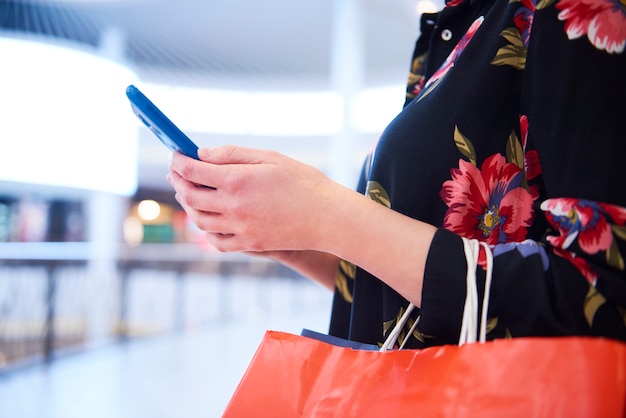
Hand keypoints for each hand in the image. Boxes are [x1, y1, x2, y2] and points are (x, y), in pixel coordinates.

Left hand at [168, 145, 348, 252]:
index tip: (175, 156)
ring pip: (199, 220)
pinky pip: (217, 241)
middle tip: (177, 173)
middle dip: (178, 182)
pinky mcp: (250, 244)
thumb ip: (233, 154)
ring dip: (188, 206)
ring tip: (188, 194)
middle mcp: (233, 207)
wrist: (328, 217)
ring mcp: (240, 229)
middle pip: (191, 196)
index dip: (179, 162)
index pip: (194, 171)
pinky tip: (207, 220)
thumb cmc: (303, 182)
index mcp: (238, 181)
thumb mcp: (270, 157)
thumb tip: (202, 154)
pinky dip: (205, 230)